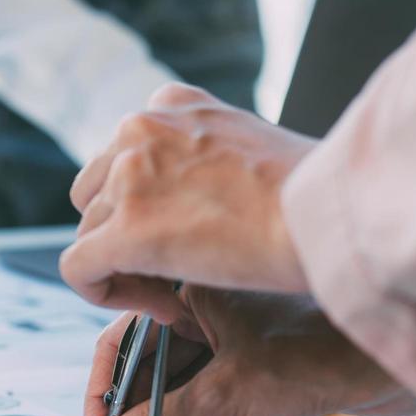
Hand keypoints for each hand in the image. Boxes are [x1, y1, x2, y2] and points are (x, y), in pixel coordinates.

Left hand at [61, 83, 315, 320]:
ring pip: (88, 234)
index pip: (124, 157)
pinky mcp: (125, 229)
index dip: (141, 205)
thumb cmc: (315, 194)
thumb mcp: (251, 146)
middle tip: (172, 275)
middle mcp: (139, 129)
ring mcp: (127, 178)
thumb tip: (191, 199)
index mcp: (170, 106)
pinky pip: (78, 269)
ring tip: (174, 296)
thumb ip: (205, 161)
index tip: (182, 238)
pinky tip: (162, 309)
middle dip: (123, 237)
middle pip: (96, 195)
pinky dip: (105, 295)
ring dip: (123, 270)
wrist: (337, 213)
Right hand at [84, 287, 415, 415]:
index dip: (103, 395)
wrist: (395, 362)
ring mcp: (228, 344)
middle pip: (148, 377)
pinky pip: (210, 408)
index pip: (119, 345)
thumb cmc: (316, 351)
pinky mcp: (255, 372)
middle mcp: (201, 314)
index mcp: (184, 293)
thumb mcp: (227, 392)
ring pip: (179, 397)